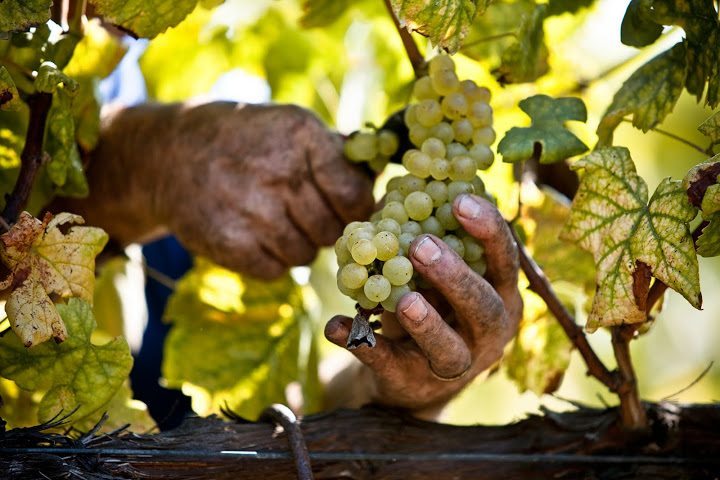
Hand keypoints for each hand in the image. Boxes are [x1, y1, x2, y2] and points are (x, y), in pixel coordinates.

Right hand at [57, 102, 374, 278]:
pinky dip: (269, 261)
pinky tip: (251, 235)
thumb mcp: (291, 127)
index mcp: (302, 138)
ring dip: (296, 246)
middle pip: (332, 232)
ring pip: (305, 256)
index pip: (356, 197)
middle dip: (324, 229)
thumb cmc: (245, 142)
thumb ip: (338, 154)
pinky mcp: (229, 243)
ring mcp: (252, 211)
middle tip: (302, 214)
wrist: (169, 156)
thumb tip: (382, 180)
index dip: (356, 210)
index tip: (345, 209)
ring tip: (272, 221)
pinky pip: (275, 272)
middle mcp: (279, 173)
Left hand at [324, 194, 521, 414]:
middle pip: (483, 306)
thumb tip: (398, 185)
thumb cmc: (434, 302)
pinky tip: (336, 325)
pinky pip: (391, 365)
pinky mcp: (414, 383)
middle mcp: (489, 331)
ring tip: (404, 300)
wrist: (414, 374)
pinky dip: (364, 346)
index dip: (488, 230)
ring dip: (426, 323)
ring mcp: (456, 364)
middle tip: (422, 247)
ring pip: (448, 349)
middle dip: (456, 276)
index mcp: (500, 293)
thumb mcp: (435, 270)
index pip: (505, 259)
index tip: (460, 199)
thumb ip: (427, 234)